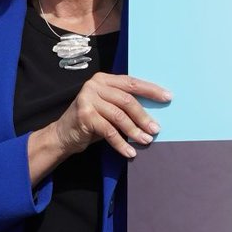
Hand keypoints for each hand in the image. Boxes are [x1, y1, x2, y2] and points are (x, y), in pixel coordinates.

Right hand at [55, 72, 170, 157]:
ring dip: (135, 131)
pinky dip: (121, 143)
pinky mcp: (84, 115)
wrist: (63, 135)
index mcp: (104, 79)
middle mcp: (95, 85)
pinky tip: (129, 151)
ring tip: (146, 140)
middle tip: (156, 129)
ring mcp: (88, 98)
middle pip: (127, 100)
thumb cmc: (91, 121)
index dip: (151, 90)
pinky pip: (108, 131)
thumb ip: (125, 105)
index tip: (168, 97)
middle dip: (144, 116)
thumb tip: (154, 115)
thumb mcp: (108, 108)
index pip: (132, 83)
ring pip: (119, 116)